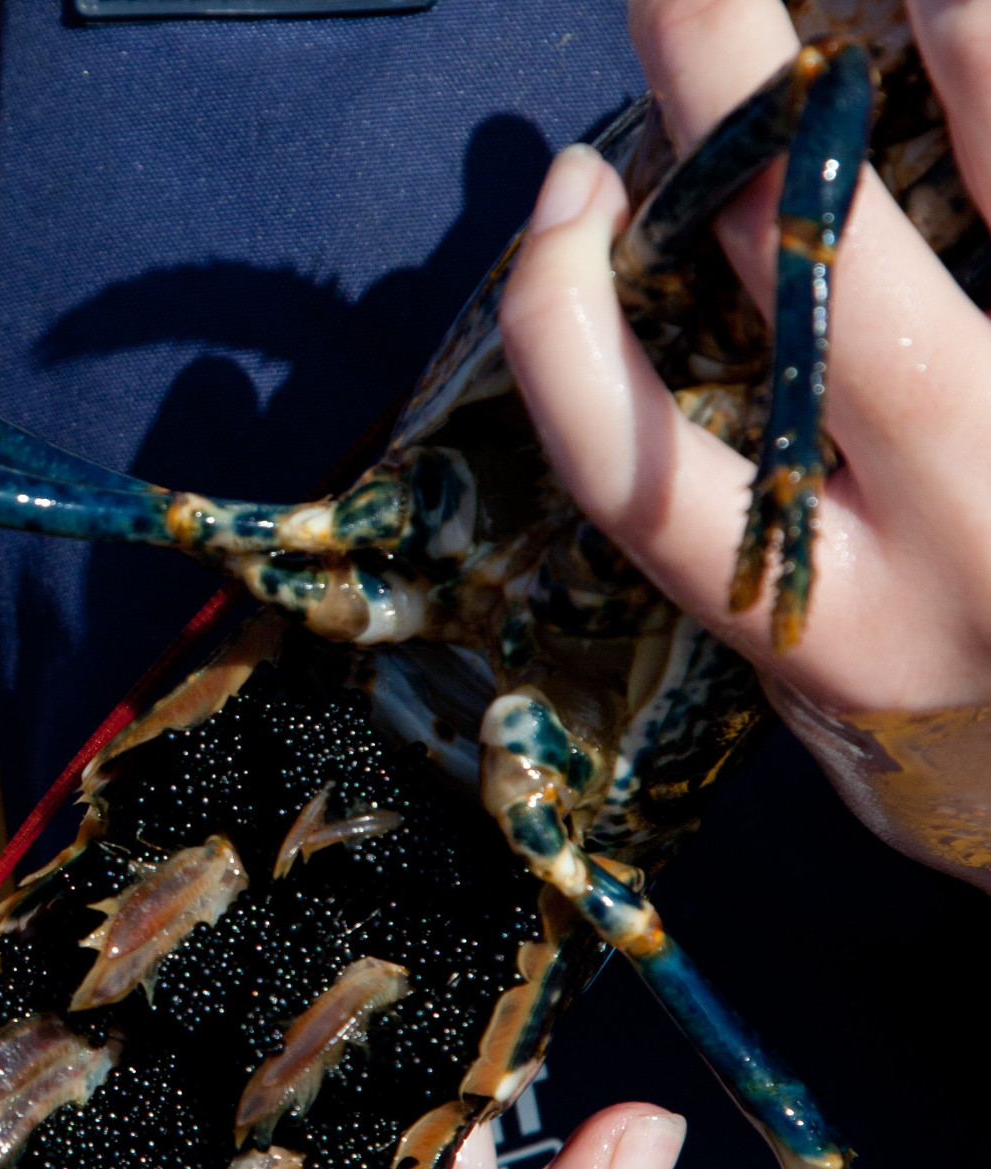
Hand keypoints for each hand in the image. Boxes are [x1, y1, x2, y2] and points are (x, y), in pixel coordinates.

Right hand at [498, 0, 990, 885]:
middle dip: (727, 79)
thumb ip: (758, 554)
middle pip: (802, 270)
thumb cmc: (975, 751)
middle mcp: (946, 528)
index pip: (634, 466)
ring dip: (944, 37)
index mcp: (824, 624)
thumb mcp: (830, 695)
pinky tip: (972, 45)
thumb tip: (681, 349)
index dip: (563, 316)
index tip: (563, 195)